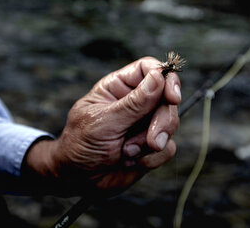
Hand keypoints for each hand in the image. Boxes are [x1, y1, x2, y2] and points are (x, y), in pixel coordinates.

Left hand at [24, 57, 180, 195]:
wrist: (78, 180)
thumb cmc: (80, 145)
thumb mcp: (104, 122)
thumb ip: (134, 103)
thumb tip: (159, 77)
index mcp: (118, 87)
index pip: (149, 69)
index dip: (166, 78)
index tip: (172, 98)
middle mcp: (135, 103)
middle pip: (166, 98)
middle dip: (162, 120)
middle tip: (152, 141)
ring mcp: (144, 124)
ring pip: (170, 123)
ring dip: (152, 142)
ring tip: (127, 153)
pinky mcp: (151, 146)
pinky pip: (168, 147)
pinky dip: (153, 158)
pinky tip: (132, 162)